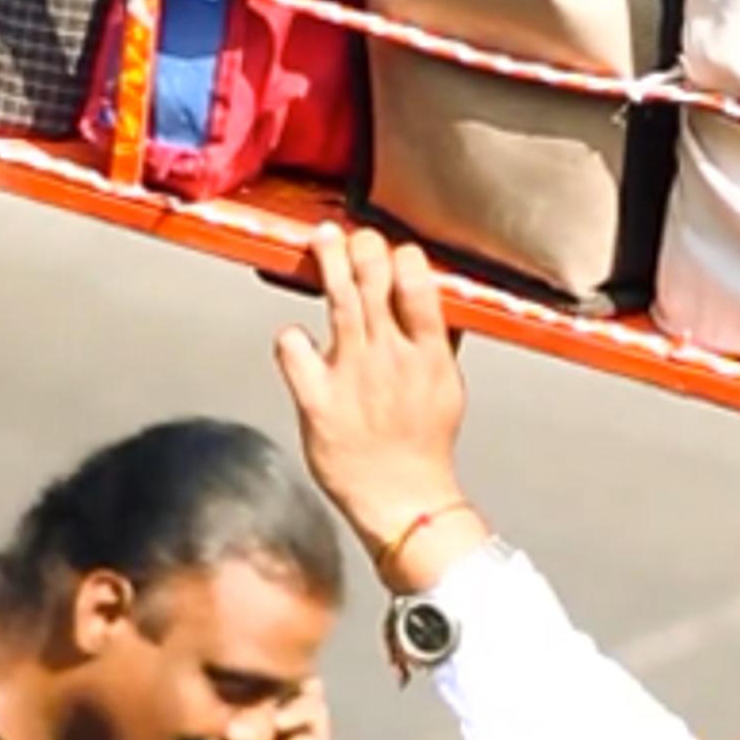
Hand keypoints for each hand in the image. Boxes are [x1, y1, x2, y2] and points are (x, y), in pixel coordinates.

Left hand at [273, 229, 473, 587]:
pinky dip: (292, 337)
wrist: (404, 502)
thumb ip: (437, 342)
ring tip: (323, 238)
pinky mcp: (317, 401)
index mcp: (428, 355)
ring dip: (330, 264)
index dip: (403, 260)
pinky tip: (295, 337)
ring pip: (340, 302)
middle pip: (376, 283)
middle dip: (365, 250)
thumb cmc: (423, 447)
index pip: (418, 287)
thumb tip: (428, 299)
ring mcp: (352, 376)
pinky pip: (295, 352)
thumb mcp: (447, 387)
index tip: (394, 251)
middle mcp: (390, 358)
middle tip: (356, 237)